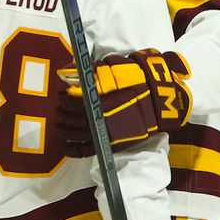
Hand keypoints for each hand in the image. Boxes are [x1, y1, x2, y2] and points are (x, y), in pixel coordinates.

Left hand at [56, 49, 192, 155]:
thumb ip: (92, 71)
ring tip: (59, 124)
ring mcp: (104, 132)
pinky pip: (86, 150)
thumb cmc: (140, 82)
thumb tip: (68, 70)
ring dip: (63, 129)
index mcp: (99, 99)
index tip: (61, 94)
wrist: (161, 102)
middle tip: (58, 108)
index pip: (72, 102)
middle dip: (61, 113)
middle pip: (71, 118)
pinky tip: (65, 146)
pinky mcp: (110, 143)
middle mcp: (99, 117)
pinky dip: (73, 150)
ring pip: (75, 134)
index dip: (64, 99)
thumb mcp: (115, 68)